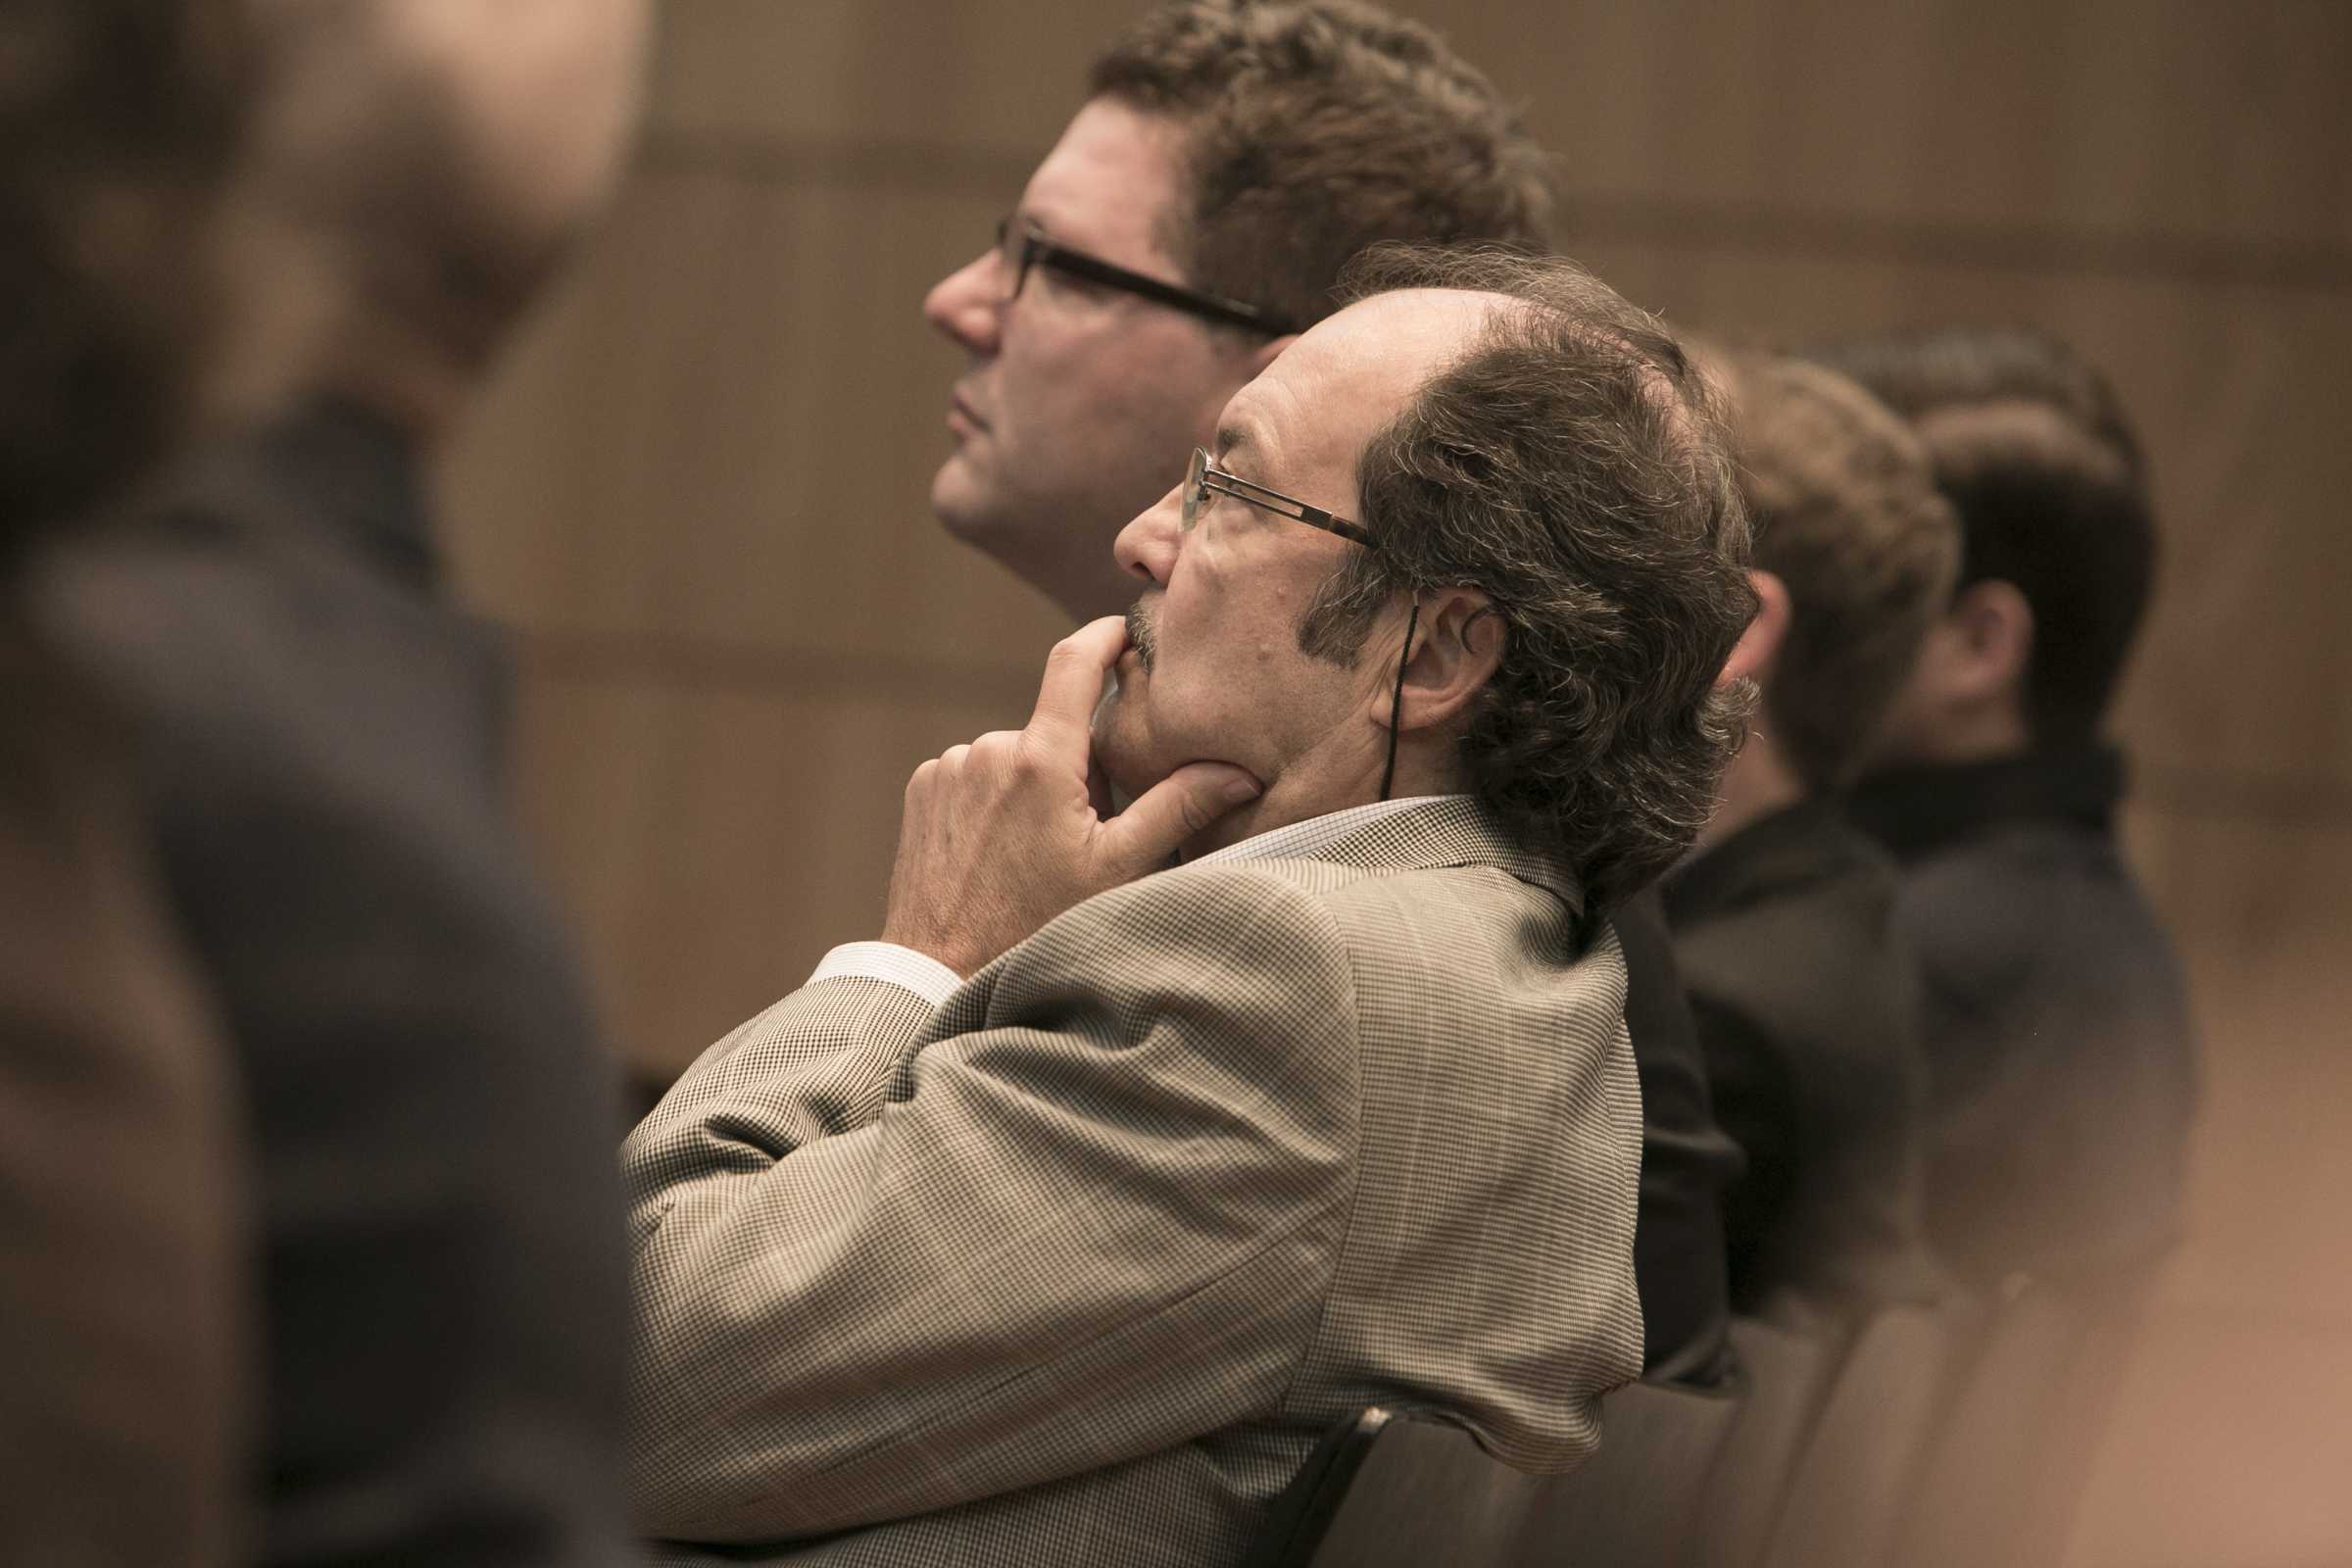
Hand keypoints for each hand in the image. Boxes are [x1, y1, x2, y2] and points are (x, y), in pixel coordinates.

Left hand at [879, 617, 1262, 975]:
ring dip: (1033, 788)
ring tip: (1034, 855)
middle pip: (1053, 731)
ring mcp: (950, 767)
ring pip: (1014, 758)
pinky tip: (996, 853)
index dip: (1106, 635)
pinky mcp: (923, 789)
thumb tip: (1237, 772)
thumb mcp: (1119, 870)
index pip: (1075, 661)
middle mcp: (989, 749)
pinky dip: (994, 800)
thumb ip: (1177, 809)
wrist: (939, 971)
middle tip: (1087, 831)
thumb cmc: (1034, 926)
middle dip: (1077, 768)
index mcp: (1040, 760)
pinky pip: (975, 775)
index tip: (1128, 628)